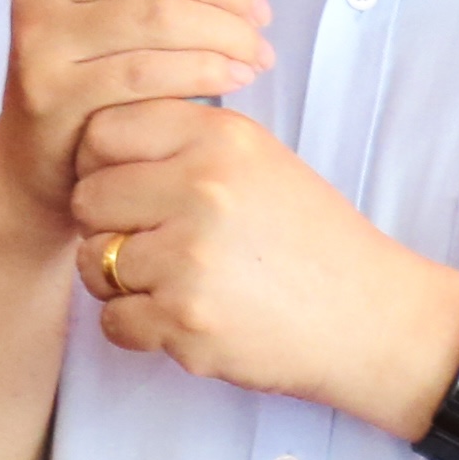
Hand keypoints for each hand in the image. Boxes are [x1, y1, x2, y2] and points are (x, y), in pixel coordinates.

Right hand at [0, 0, 283, 235]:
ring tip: (256, 53)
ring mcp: (39, 35)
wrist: (47, 152)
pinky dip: (206, 72)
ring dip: (227, 34)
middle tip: (259, 15)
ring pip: (158, 16)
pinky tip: (236, 78)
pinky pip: (147, 72)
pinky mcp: (51, 91)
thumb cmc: (112, 59)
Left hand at [68, 102, 458, 433]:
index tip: (131, 190)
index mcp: (220, 138)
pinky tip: (186, 319)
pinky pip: (112, 321)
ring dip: (121, 281)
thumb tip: (93, 144)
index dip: (104, 164)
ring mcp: (190, 257)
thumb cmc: (311, 241)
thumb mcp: (259, 162)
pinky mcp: (185, 321)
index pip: (102, 131)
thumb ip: (185, 143)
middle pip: (88, 197)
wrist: (370, 319)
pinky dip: (140, 328)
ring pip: (94, 262)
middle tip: (156, 244)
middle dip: (108, 225)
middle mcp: (202, 188)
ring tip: (176, 283)